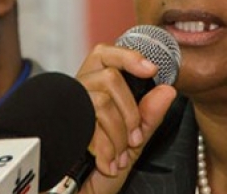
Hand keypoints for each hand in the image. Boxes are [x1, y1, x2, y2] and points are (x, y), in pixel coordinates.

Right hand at [74, 44, 177, 193]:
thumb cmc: (99, 173)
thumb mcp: (132, 144)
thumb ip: (148, 118)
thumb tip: (168, 90)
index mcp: (92, 91)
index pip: (105, 54)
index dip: (127, 56)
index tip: (152, 69)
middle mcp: (76, 95)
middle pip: (110, 78)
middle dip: (130, 112)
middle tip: (134, 140)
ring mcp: (65, 110)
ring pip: (102, 102)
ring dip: (118, 135)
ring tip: (119, 158)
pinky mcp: (58, 127)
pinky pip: (90, 126)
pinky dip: (106, 149)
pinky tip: (107, 164)